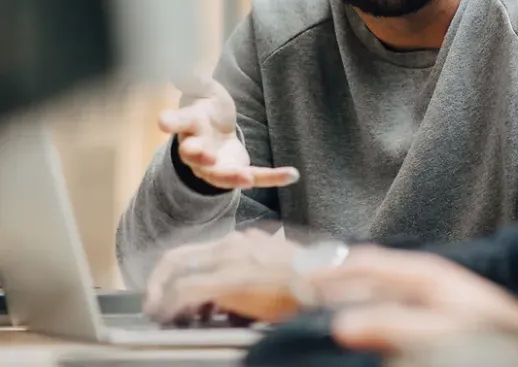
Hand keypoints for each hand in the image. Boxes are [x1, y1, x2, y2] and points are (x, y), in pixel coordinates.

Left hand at [144, 229, 302, 322]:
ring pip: (178, 271)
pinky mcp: (229, 280)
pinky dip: (171, 305)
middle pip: (179, 257)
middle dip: (158, 282)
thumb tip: (235, 290)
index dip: (173, 272)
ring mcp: (229, 260)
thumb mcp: (275, 267)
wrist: (324, 283)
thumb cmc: (307, 280)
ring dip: (162, 294)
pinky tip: (169, 317)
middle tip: (151, 304)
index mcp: (242, 242)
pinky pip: (186, 291)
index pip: (195, 252)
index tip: (164, 291)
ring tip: (159, 314)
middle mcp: (232, 245)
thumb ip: (252, 268)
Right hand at [160, 78, 298, 189]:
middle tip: (206, 155)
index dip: (170, 121)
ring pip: (219, 175)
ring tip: (247, 177)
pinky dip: (273, 177)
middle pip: (192, 155)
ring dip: (232, 177)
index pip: (176, 122)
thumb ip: (195, 81)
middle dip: (198, 155)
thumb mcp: (204, 89)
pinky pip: (255, 176)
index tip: (162, 121)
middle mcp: (197, 148)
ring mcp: (214, 165)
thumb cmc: (207, 107)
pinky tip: (293, 174)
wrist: (216, 132)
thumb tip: (178, 70)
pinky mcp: (236, 171)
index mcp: (189, 123)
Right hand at [306, 247, 517, 351]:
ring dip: (348, 291)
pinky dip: (368, 306)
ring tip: (318, 302)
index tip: (298, 280)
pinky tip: (359, 319)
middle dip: (333, 278)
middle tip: (298, 290)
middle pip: (367, 270)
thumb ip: (393, 326)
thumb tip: (340, 325)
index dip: (330, 271)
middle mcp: (422, 277)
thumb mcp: (440, 332)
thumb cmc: (490, 335)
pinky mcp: (434, 310)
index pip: (364, 263)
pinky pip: (391, 301)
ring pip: (377, 285)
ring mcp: (428, 292)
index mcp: (421, 273)